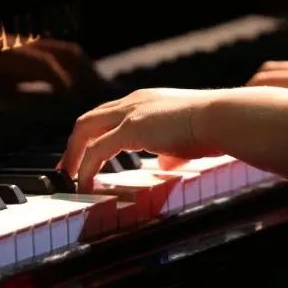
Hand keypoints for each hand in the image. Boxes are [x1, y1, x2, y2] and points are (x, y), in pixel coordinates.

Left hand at [0, 23, 99, 107]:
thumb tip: (19, 110)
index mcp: (9, 55)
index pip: (47, 65)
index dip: (65, 84)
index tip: (79, 104)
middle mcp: (23, 46)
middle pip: (69, 54)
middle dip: (89, 77)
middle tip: (106, 101)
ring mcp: (26, 45)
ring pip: (69, 52)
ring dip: (88, 72)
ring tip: (103, 95)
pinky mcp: (26, 50)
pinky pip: (61, 55)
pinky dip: (78, 70)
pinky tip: (85, 88)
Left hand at [59, 88, 224, 191]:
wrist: (222, 119)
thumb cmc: (212, 130)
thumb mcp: (186, 141)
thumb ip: (170, 153)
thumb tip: (164, 166)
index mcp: (146, 101)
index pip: (109, 115)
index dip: (93, 136)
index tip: (84, 156)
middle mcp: (133, 102)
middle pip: (89, 120)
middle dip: (73, 145)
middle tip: (65, 169)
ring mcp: (130, 112)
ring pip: (85, 131)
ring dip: (73, 156)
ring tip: (68, 179)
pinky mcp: (130, 128)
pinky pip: (96, 151)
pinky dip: (86, 169)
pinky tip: (85, 185)